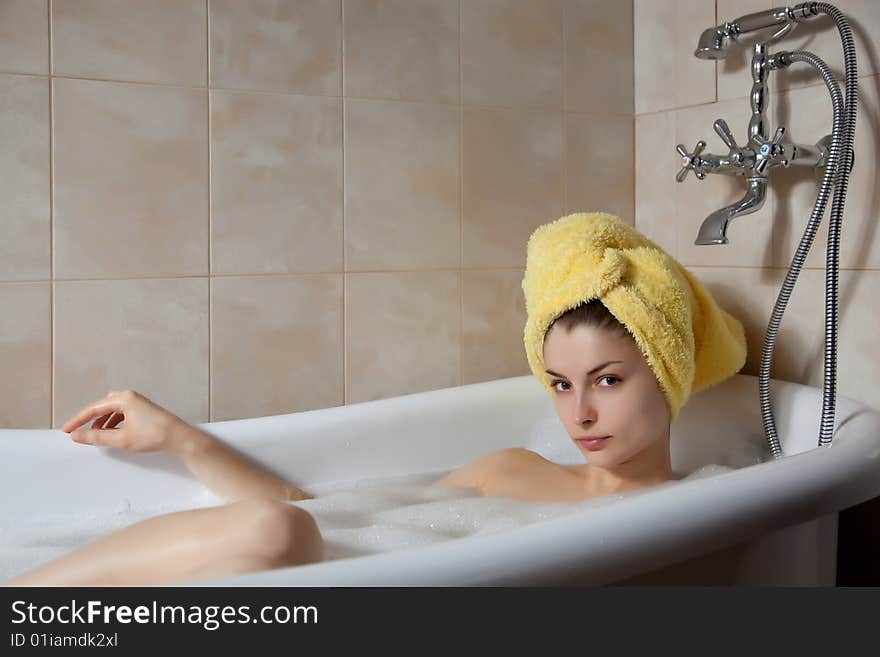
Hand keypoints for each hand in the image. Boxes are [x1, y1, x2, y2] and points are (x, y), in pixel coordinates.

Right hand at [62, 389, 183, 452]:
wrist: (179, 438)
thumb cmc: (155, 435)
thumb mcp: (120, 439)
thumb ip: (96, 437)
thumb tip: (77, 435)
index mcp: (124, 399)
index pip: (94, 408)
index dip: (78, 420)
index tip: (67, 430)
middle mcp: (130, 397)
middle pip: (102, 407)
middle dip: (90, 420)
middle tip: (79, 433)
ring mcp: (137, 402)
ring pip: (112, 411)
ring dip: (102, 423)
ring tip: (97, 436)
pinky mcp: (142, 410)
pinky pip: (121, 414)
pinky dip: (113, 423)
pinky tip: (112, 433)